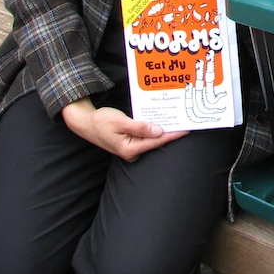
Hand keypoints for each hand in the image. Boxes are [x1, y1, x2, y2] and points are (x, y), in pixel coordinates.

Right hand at [62, 99, 187, 160]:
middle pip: (157, 142)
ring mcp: (132, 149)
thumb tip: (158, 131)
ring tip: (179, 121)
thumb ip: (139, 127)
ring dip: (164, 130)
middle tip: (187, 122)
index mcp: (130, 148)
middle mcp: (132, 152)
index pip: (156, 141)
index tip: (186, 129)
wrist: (86, 123)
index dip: (172, 135)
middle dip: (171, 132)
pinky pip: (147, 137)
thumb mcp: (119, 121)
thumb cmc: (100, 121)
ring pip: (153, 139)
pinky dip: (155, 130)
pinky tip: (163, 123)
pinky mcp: (131, 143)